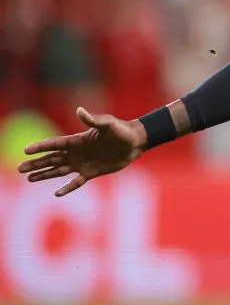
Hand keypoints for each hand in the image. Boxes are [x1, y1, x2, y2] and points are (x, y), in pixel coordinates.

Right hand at [18, 107, 146, 196]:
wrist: (136, 142)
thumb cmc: (122, 131)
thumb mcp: (108, 124)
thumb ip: (93, 119)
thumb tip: (79, 110)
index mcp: (78, 140)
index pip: (54, 144)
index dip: (40, 147)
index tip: (25, 150)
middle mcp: (77, 152)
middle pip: (51, 158)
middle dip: (35, 163)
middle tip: (19, 168)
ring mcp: (83, 163)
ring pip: (58, 170)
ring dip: (44, 174)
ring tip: (29, 178)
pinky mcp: (92, 172)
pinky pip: (76, 182)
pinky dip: (67, 187)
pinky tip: (56, 193)